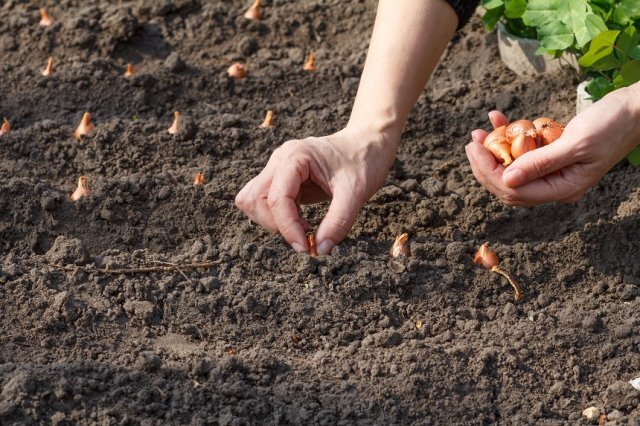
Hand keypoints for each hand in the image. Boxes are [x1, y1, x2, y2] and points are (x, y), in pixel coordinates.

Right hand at [235, 127, 397, 253]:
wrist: (369, 142)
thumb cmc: (364, 161)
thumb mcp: (357, 193)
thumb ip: (338, 222)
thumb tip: (320, 250)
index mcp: (295, 156)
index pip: (276, 198)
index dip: (287, 228)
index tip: (306, 248)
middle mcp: (280, 160)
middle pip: (254, 199)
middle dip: (276, 225)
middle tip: (304, 238)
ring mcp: (278, 168)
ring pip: (253, 201)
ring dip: (272, 222)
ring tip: (303, 228)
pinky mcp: (282, 179)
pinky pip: (266, 202)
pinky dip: (279, 218)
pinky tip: (302, 222)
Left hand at [465, 86, 639, 205]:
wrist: (635, 109)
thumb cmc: (612, 125)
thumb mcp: (575, 144)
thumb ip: (541, 164)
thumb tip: (506, 180)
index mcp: (562, 189)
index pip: (514, 191)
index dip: (489, 173)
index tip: (475, 150)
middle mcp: (555, 185)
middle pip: (509, 184)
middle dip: (486, 164)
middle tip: (472, 142)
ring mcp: (554, 171)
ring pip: (513, 168)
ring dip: (494, 150)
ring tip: (479, 132)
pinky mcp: (553, 155)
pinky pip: (525, 151)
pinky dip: (511, 136)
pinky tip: (499, 119)